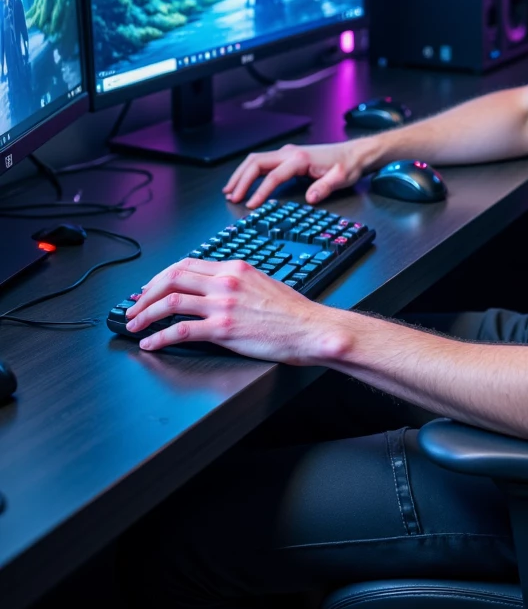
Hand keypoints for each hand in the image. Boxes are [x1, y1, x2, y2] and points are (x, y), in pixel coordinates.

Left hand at [124, 257, 345, 361]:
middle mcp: (226, 281)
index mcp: (234, 268)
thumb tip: (214, 292)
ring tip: (134, 326)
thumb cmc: (294, 313)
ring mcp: (223, 304)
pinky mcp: (224, 328)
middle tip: (134, 307)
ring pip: (170, 302)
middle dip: (145, 293)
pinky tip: (150, 343)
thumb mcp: (263, 284)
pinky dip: (159, 336)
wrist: (312, 329)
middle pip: (171, 278)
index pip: (187, 265)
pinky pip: (180, 330)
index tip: (150, 289)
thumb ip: (237, 283)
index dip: (161, 277)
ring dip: (145, 314)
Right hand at [222, 140, 373, 208]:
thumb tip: (311, 198)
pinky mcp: (287, 157)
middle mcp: (290, 153)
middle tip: (231, 197)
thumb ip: (325, 188)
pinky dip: (249, 172)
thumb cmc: (348, 165)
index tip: (250, 205)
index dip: (260, 191)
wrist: (354, 153)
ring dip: (241, 175)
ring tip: (230, 191)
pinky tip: (243, 183)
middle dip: (241, 180)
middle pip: (256, 163)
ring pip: (255, 160)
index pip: (274, 176)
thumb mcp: (341, 178)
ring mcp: (287, 153)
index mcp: (300, 159)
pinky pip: (262, 162)